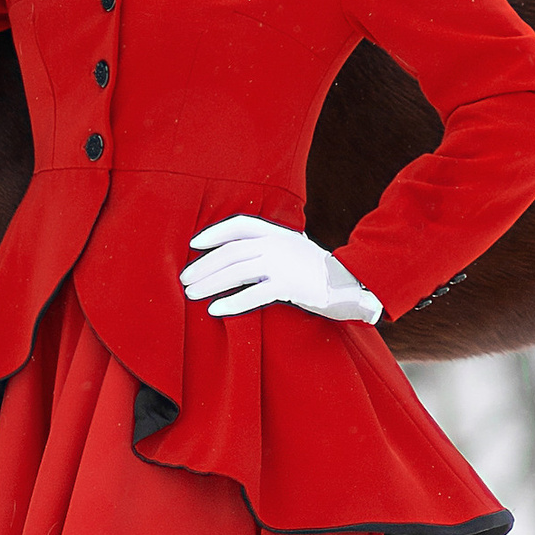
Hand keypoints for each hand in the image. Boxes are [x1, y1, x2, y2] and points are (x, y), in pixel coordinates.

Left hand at [180, 215, 382, 323]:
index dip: (214, 233)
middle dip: (204, 265)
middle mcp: (277, 244)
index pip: (239, 225)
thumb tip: (244, 252)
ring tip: (192, 294)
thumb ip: (272, 246)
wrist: (349, 283)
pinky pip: (253, 295)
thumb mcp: (295, 248)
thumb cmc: (318, 270)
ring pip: (236, 272)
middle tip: (185, 279)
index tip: (194, 244)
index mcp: (277, 233)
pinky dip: (232, 302)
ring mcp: (282, 264)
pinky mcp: (288, 285)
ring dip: (210, 283)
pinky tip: (216, 309)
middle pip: (231, 252)